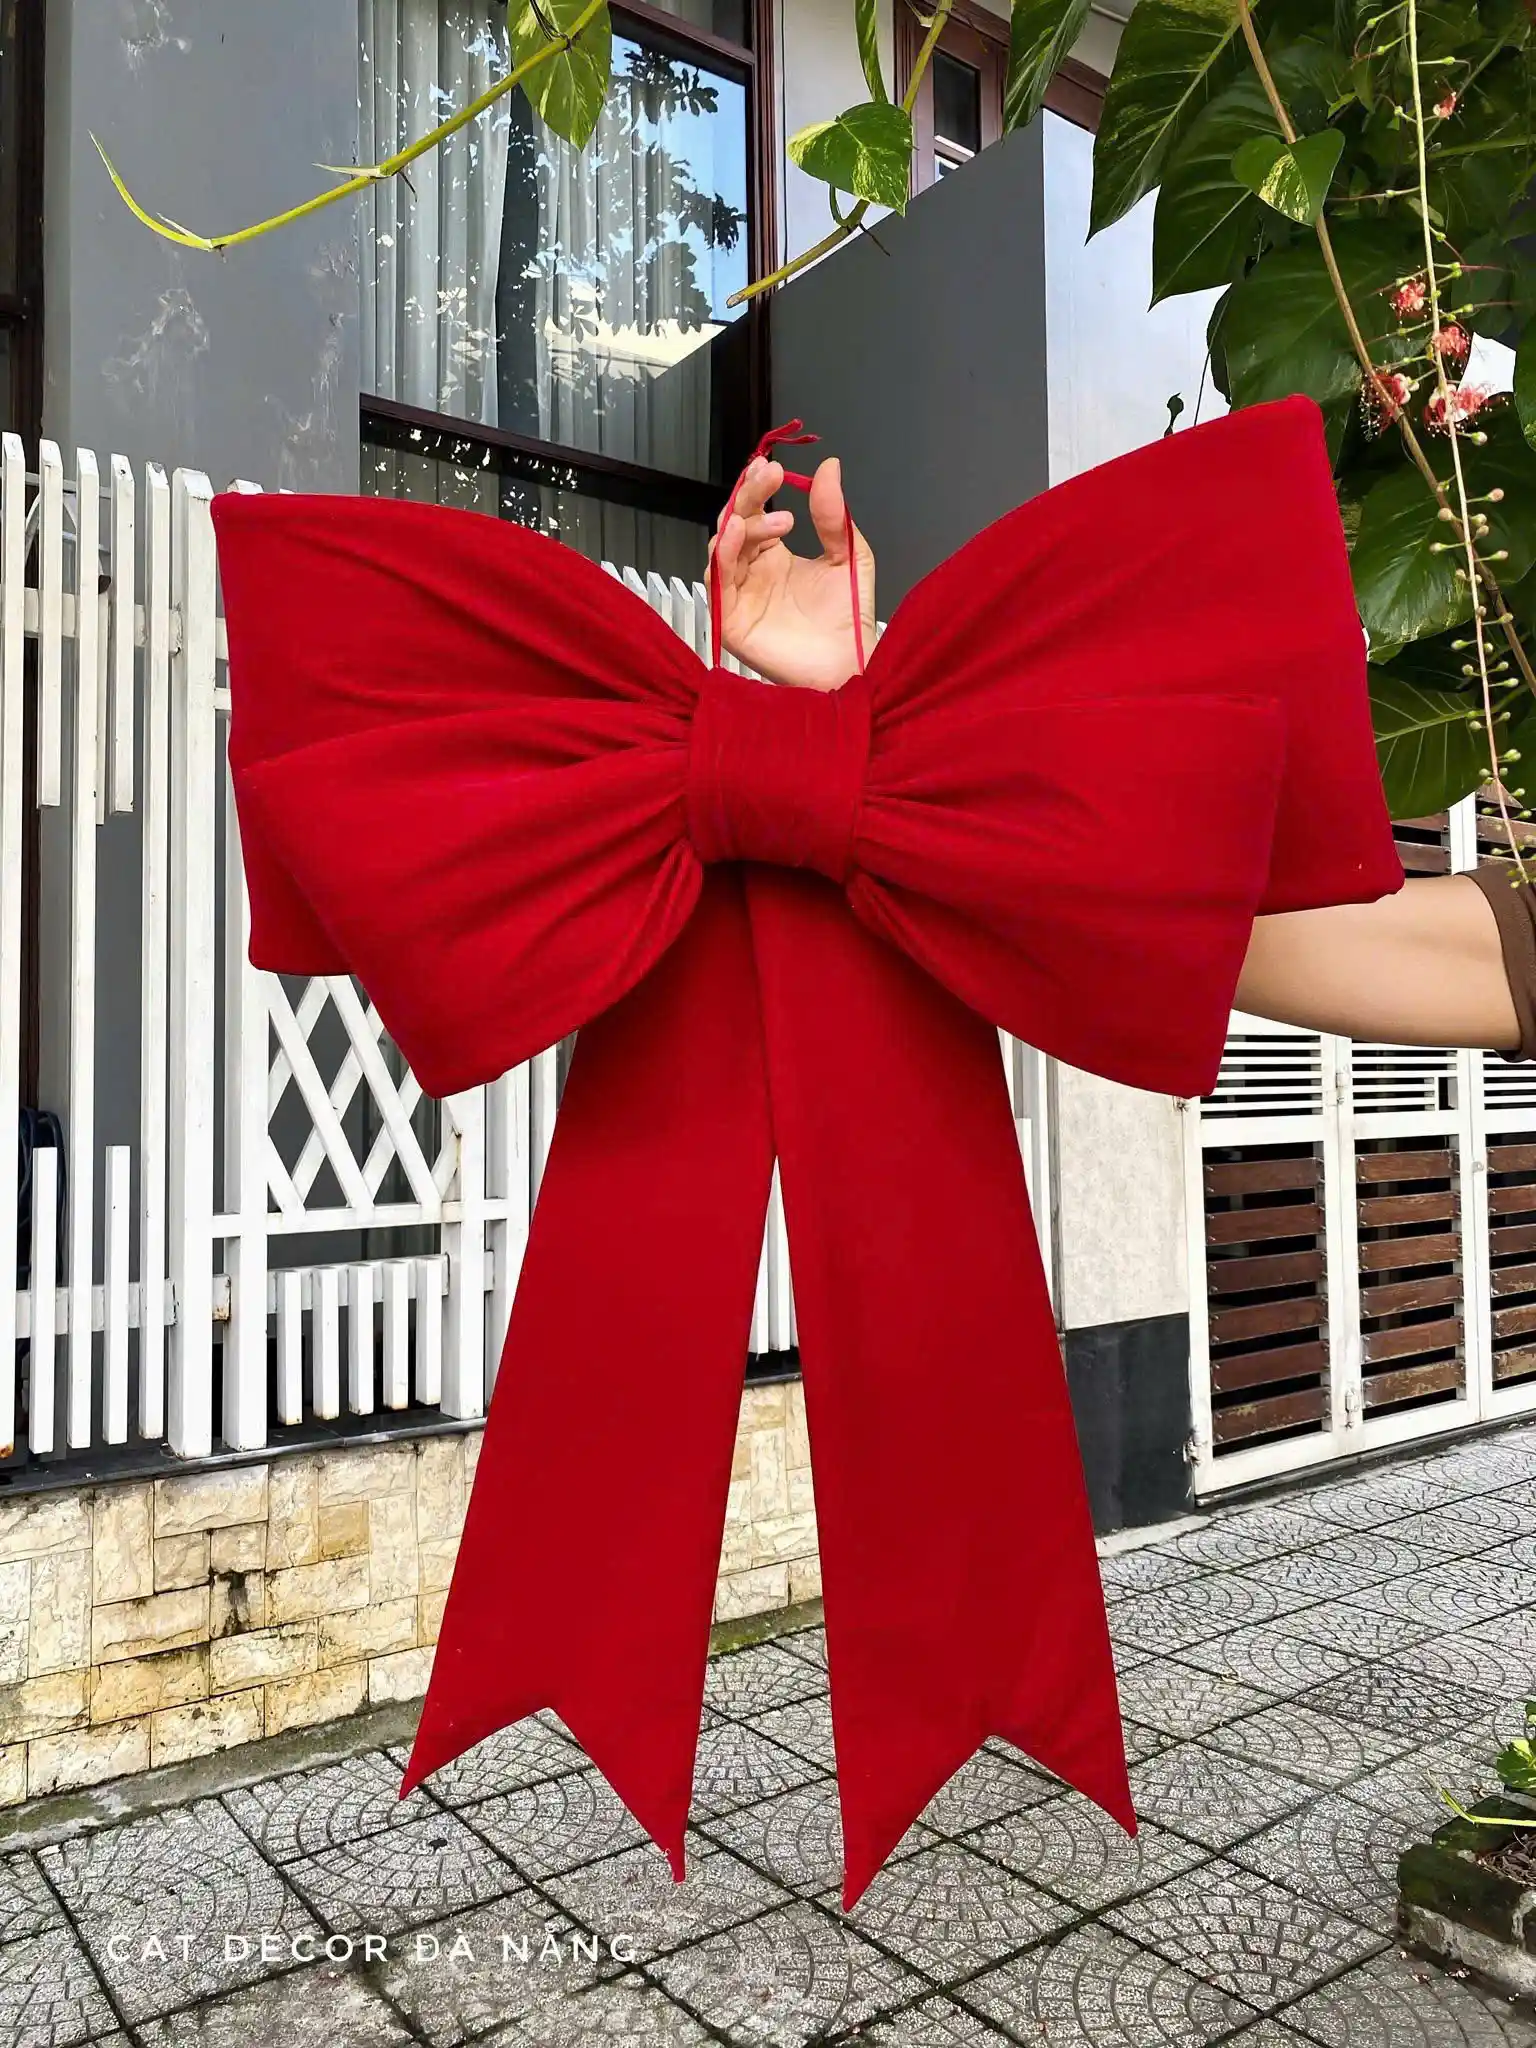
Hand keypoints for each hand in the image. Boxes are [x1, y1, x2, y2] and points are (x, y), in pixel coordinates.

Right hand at [708, 454, 876, 691]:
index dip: (759, 488)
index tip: (775, 468)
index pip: (755, 513)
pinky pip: (716, 582)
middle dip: (749, 496)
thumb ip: (833, 515)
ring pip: (722, 548)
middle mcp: (751, 573)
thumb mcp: (849, 556)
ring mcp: (738, 595)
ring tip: (779, 523)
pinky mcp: (730, 620)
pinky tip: (738, 533)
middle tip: (770, 477)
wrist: (850, 664)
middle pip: (733, 523)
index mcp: (774, 556)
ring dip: (743, 525)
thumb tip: (830, 466)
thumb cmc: (850, 619)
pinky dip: (723, 554)